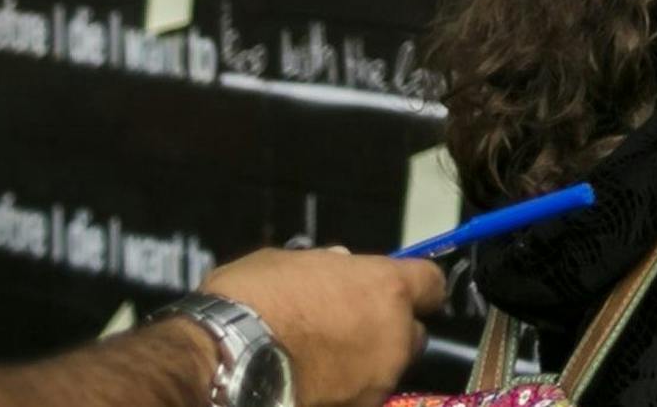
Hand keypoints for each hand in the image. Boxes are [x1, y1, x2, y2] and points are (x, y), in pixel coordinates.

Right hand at [204, 247, 445, 406]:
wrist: (223, 363)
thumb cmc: (255, 300)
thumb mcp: (290, 262)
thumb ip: (328, 266)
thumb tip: (340, 265)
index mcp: (388, 289)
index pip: (432, 285)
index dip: (416, 287)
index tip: (398, 290)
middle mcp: (394, 337)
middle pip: (413, 335)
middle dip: (391, 333)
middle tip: (353, 331)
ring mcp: (376, 382)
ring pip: (386, 372)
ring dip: (367, 367)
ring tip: (325, 365)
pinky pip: (358, 399)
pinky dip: (343, 394)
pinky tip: (313, 387)